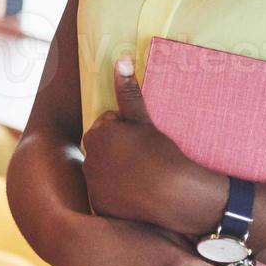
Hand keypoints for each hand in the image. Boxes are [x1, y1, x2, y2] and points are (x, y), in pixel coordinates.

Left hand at [82, 54, 227, 235]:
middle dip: (117, 150)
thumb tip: (120, 58)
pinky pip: (105, 195)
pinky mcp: (99, 206)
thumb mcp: (143, 119)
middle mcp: (88, 160)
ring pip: (103, 172)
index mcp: (97, 135)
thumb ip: (128, 90)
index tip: (142, 141)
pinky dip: (116, 195)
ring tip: (141, 176)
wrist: (176, 194)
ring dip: (115, 172)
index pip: (108, 125)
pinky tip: (135, 194)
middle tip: (143, 158)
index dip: (127, 131)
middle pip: (102, 149)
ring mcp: (93, 185)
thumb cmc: (161, 152)